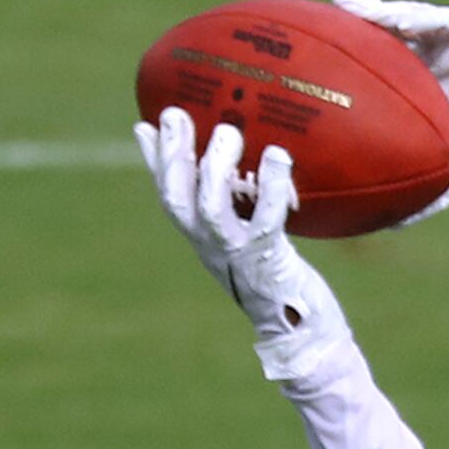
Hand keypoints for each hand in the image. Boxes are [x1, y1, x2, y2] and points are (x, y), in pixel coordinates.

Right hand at [134, 107, 352, 379]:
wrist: (304, 335)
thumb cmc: (283, 282)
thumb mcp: (254, 242)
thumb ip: (241, 210)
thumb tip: (238, 169)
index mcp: (206, 240)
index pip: (170, 197)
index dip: (154, 163)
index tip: (144, 125)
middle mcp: (213, 247)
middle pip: (177, 199)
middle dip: (171, 155)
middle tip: (176, 113)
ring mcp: (238, 254)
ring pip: (210, 207)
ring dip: (214, 166)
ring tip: (228, 131)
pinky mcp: (270, 260)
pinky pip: (266, 219)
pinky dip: (272, 185)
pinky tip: (277, 156)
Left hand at [331, 0, 448, 217]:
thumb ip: (422, 198)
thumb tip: (386, 228)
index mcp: (418, 91)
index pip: (374, 70)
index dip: (342, 64)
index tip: (306, 65)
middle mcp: (430, 62)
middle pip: (383, 36)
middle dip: (350, 26)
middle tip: (313, 22)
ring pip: (409, 19)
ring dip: (380, 10)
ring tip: (350, 7)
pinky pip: (446, 21)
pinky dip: (422, 16)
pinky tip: (399, 17)